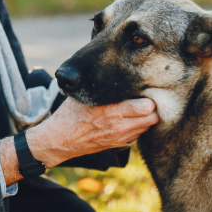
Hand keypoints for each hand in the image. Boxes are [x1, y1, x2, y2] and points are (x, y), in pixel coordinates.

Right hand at [26, 97, 158, 167]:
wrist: (59, 139)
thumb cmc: (70, 113)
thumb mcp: (84, 95)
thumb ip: (102, 85)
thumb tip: (115, 66)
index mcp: (112, 110)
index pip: (147, 106)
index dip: (149, 96)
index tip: (144, 89)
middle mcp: (119, 126)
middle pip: (152, 117)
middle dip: (152, 107)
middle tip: (146, 98)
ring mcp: (119, 137)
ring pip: (147, 127)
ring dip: (146, 118)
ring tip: (139, 108)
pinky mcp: (117, 145)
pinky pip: (138, 135)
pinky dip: (138, 127)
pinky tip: (130, 119)